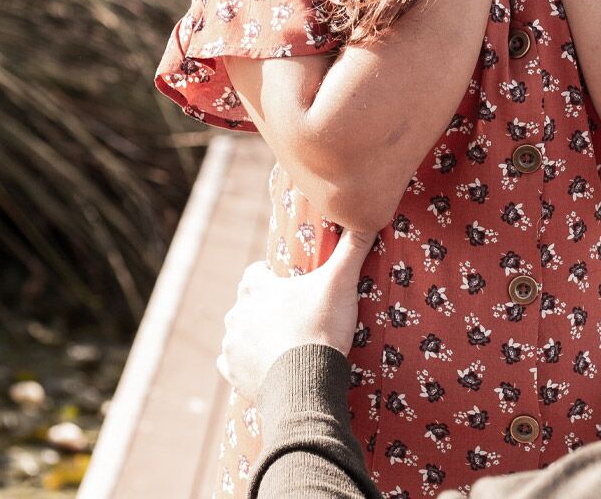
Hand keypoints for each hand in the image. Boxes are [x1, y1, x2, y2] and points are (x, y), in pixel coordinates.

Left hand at [217, 229, 376, 400]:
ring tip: (283, 342)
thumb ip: (353, 247)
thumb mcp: (341, 283)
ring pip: (239, 331)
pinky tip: (266, 364)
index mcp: (256, 288)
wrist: (305, 386)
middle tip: (293, 315)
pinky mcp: (231, 372)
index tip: (292, 286)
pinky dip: (246, 362)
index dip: (272, 277)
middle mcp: (237, 313)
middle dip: (264, 306)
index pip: (255, 272)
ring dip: (255, 334)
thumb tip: (369, 214)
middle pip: (247, 302)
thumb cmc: (320, 328)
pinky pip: (231, 362)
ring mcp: (231, 344)